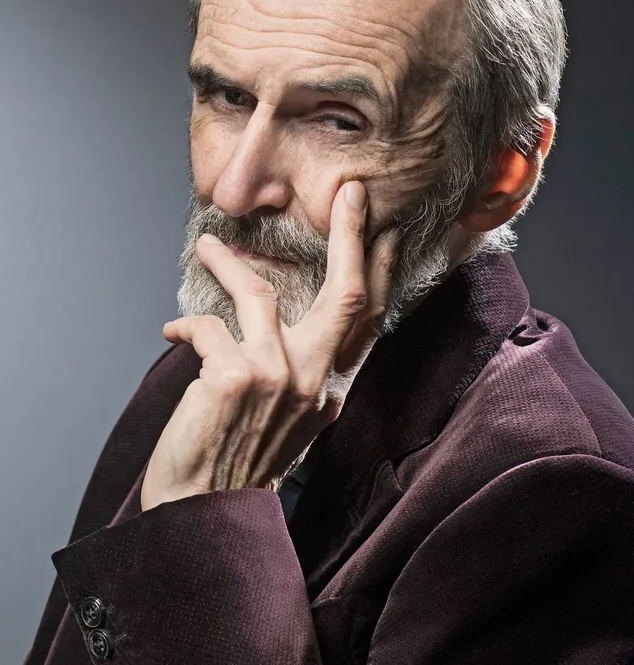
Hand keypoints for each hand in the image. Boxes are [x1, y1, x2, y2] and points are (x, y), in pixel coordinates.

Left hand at [141, 182, 400, 509]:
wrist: (203, 515)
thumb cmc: (237, 464)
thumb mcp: (286, 422)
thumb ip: (299, 377)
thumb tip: (284, 332)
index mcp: (329, 391)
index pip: (365, 322)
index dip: (378, 271)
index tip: (384, 232)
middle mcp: (315, 383)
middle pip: (349, 296)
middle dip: (353, 238)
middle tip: (351, 195)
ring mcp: (279, 379)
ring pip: (263, 294)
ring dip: (229, 264)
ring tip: (207, 246)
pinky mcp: (237, 378)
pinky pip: (210, 326)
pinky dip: (187, 325)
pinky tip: (173, 333)